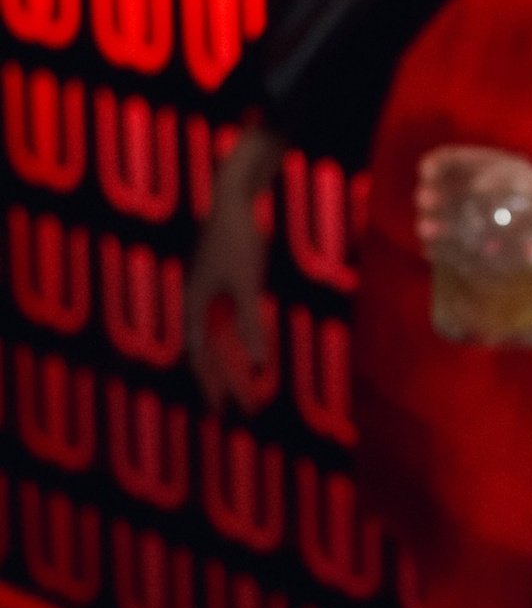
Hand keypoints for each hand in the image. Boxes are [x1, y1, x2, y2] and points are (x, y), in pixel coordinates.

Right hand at [186, 126, 282, 409]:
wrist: (235, 195)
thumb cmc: (238, 238)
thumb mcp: (248, 284)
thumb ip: (253, 324)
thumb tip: (261, 364)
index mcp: (194, 305)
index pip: (201, 359)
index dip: (213, 386)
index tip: (224, 412)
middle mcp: (199, 302)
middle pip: (213, 353)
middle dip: (229, 383)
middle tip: (247, 410)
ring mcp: (213, 292)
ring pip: (224, 340)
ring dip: (238, 365)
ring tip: (256, 388)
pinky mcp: (228, 281)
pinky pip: (233, 321)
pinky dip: (244, 340)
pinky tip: (258, 353)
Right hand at [414, 144, 531, 259]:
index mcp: (484, 169)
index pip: (454, 159)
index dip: (439, 163)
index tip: (427, 170)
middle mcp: (464, 190)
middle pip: (439, 188)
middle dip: (431, 195)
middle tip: (426, 202)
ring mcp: (457, 217)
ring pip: (439, 217)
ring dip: (433, 223)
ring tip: (428, 231)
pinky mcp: (457, 242)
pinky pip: (443, 243)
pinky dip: (438, 249)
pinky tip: (434, 255)